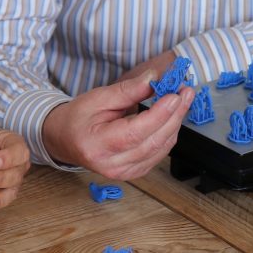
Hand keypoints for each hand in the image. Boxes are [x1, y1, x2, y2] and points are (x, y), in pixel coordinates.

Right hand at [41, 56, 193, 179]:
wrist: (66, 139)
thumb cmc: (77, 117)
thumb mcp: (97, 97)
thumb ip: (127, 91)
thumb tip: (154, 79)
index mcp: (98, 146)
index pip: (135, 132)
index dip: (159, 114)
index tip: (175, 95)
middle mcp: (113, 165)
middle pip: (153, 141)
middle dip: (174, 115)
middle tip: (186, 92)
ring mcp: (125, 173)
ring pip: (161, 148)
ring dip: (175, 123)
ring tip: (182, 100)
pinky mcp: (135, 173)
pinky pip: (159, 154)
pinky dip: (168, 134)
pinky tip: (171, 118)